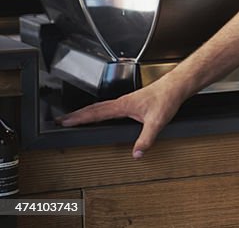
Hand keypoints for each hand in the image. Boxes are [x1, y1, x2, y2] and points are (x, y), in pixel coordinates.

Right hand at [56, 78, 187, 157]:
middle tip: (61, 120)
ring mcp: (126, 101)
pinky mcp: (132, 101)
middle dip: (76, 115)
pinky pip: (109, 106)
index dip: (78, 118)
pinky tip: (100, 114)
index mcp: (123, 105)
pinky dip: (98, 110)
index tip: (64, 121)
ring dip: (86, 111)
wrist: (176, 86)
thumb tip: (136, 154)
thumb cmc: (167, 99)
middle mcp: (122, 102)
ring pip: (101, 106)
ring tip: (74, 117)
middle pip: (93, 108)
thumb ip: (146, 139)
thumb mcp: (157, 122)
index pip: (95, 113)